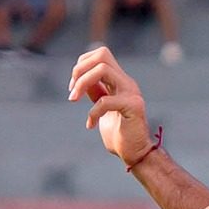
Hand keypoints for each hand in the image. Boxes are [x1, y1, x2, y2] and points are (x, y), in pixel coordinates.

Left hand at [67, 45, 153, 166]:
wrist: (136, 154)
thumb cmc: (119, 134)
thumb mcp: (101, 108)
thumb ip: (96, 92)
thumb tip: (81, 78)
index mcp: (120, 81)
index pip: (100, 54)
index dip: (81, 65)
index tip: (73, 88)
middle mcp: (127, 82)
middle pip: (101, 55)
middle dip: (80, 69)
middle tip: (72, 92)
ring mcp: (131, 93)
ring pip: (103, 69)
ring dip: (82, 83)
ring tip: (74, 100)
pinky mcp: (133, 107)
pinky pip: (105, 100)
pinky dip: (93, 112)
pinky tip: (91, 125)